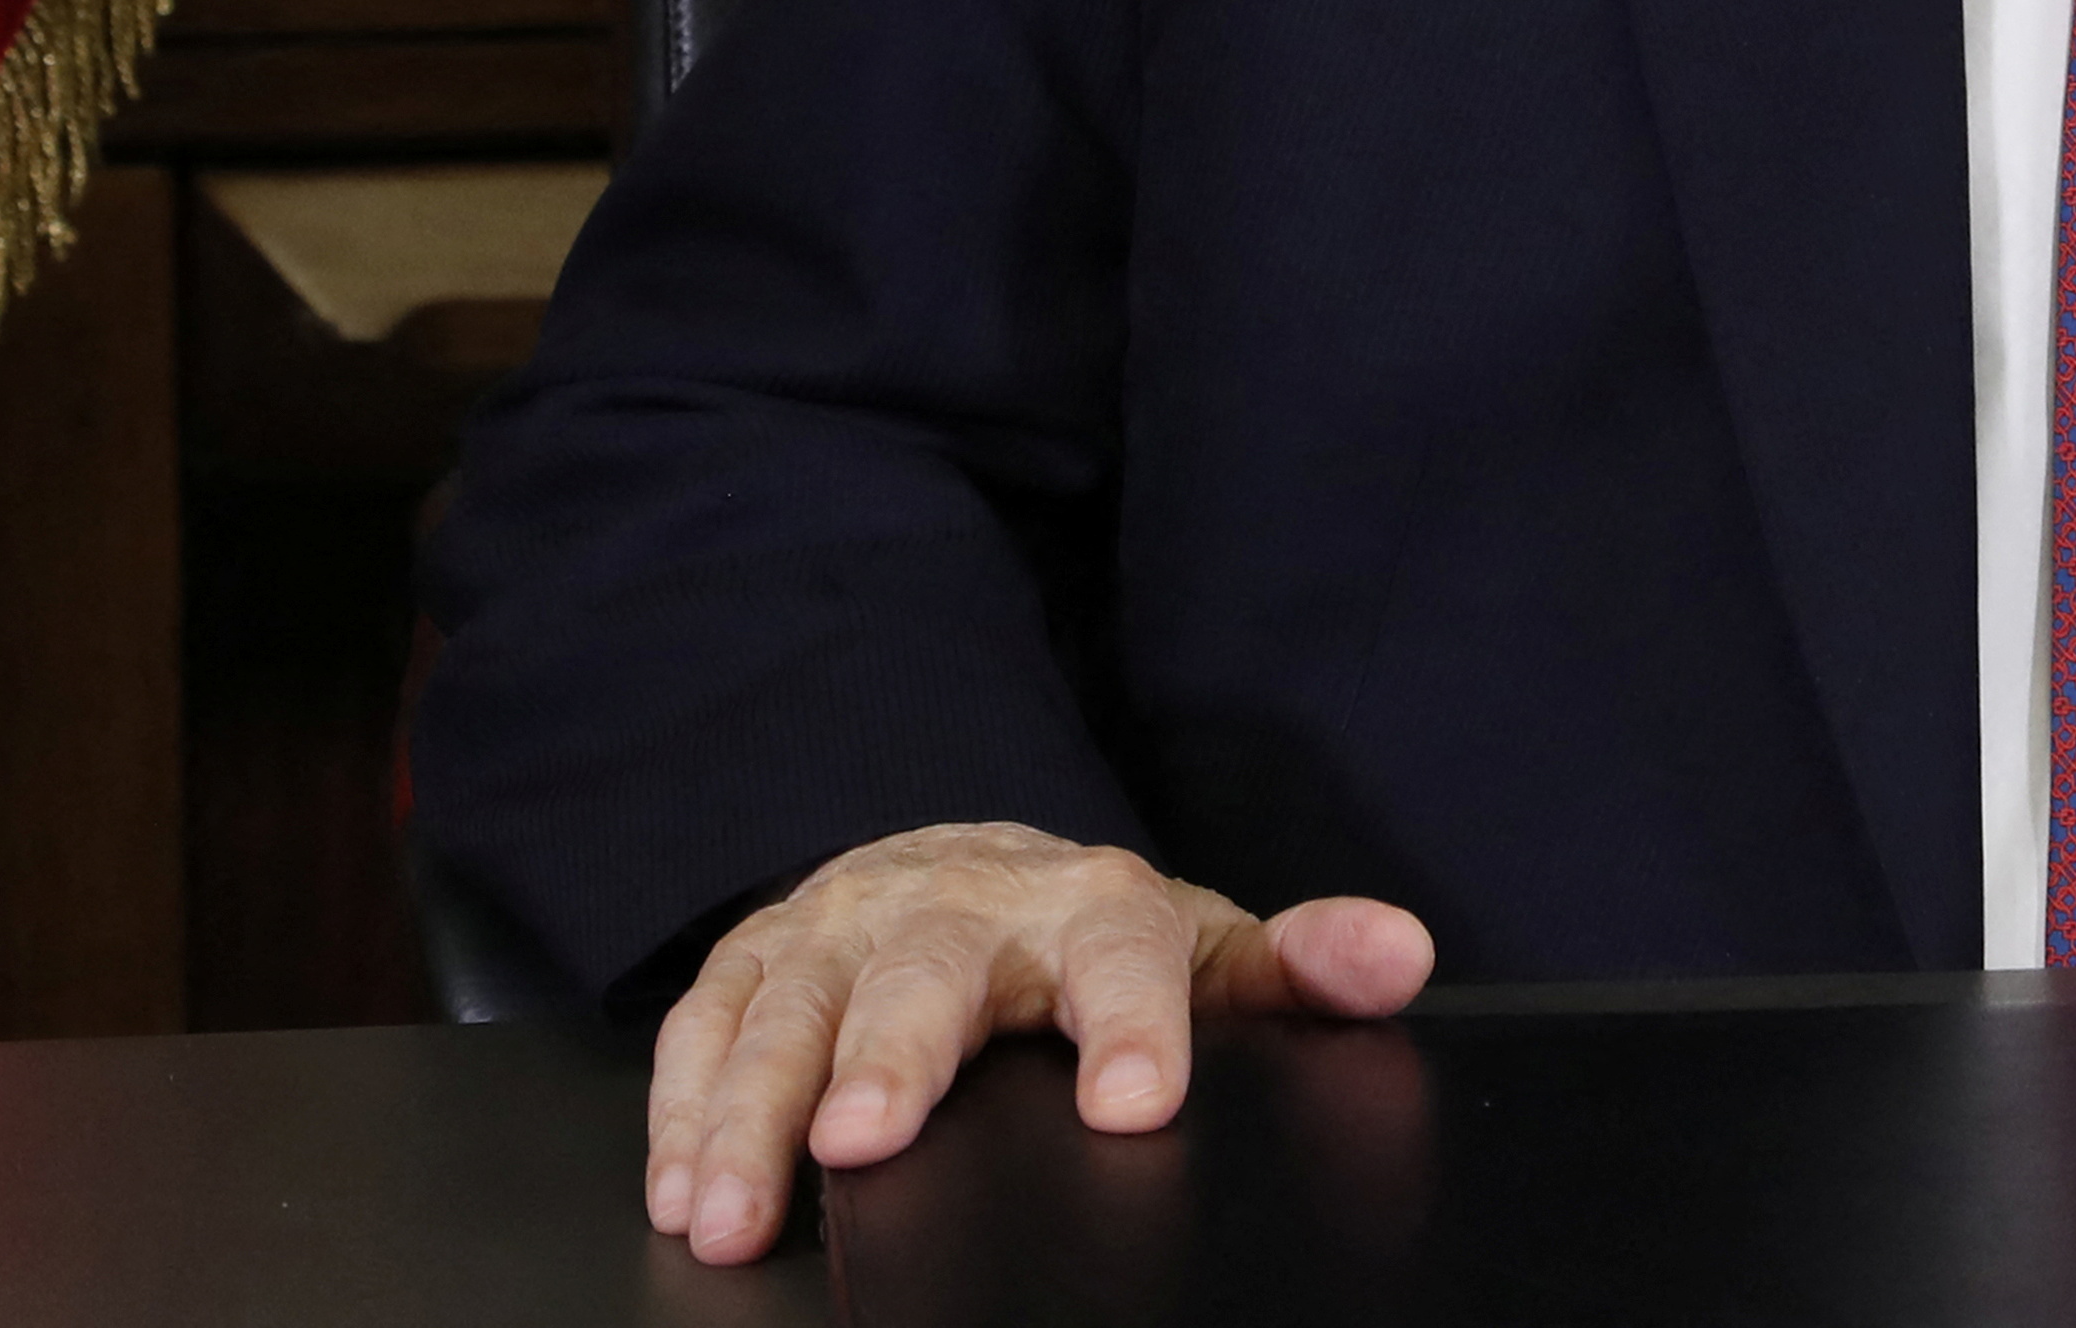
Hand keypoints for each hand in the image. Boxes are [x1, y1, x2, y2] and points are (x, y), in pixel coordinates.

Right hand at [640, 820, 1434, 1264]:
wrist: (958, 861)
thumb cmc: (1086, 938)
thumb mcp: (1200, 949)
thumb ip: (1298, 967)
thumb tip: (1399, 955)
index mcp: (1090, 905)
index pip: (1125, 952)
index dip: (1131, 1024)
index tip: (1132, 1103)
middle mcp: (956, 904)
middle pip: (922, 972)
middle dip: (891, 1055)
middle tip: (868, 1142)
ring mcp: (842, 928)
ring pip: (788, 1008)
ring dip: (751, 1111)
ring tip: (730, 1212)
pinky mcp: (757, 959)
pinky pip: (702, 1025)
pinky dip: (680, 1107)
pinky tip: (676, 1186)